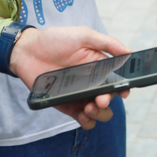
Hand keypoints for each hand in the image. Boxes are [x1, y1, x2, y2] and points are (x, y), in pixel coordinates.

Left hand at [9, 27, 131, 129]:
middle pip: (109, 100)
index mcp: (99, 67)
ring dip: (100, 114)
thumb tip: (129, 52)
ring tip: (90, 108)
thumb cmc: (55, 39)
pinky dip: (87, 122)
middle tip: (100, 100)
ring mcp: (80, 95)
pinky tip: (83, 115)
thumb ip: (107, 42)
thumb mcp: (84, 35)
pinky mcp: (67, 105)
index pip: (117, 81)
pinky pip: (82, 119)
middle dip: (108, 103)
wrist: (27, 50)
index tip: (122, 92)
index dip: (123, 89)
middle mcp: (92, 83)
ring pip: (99, 113)